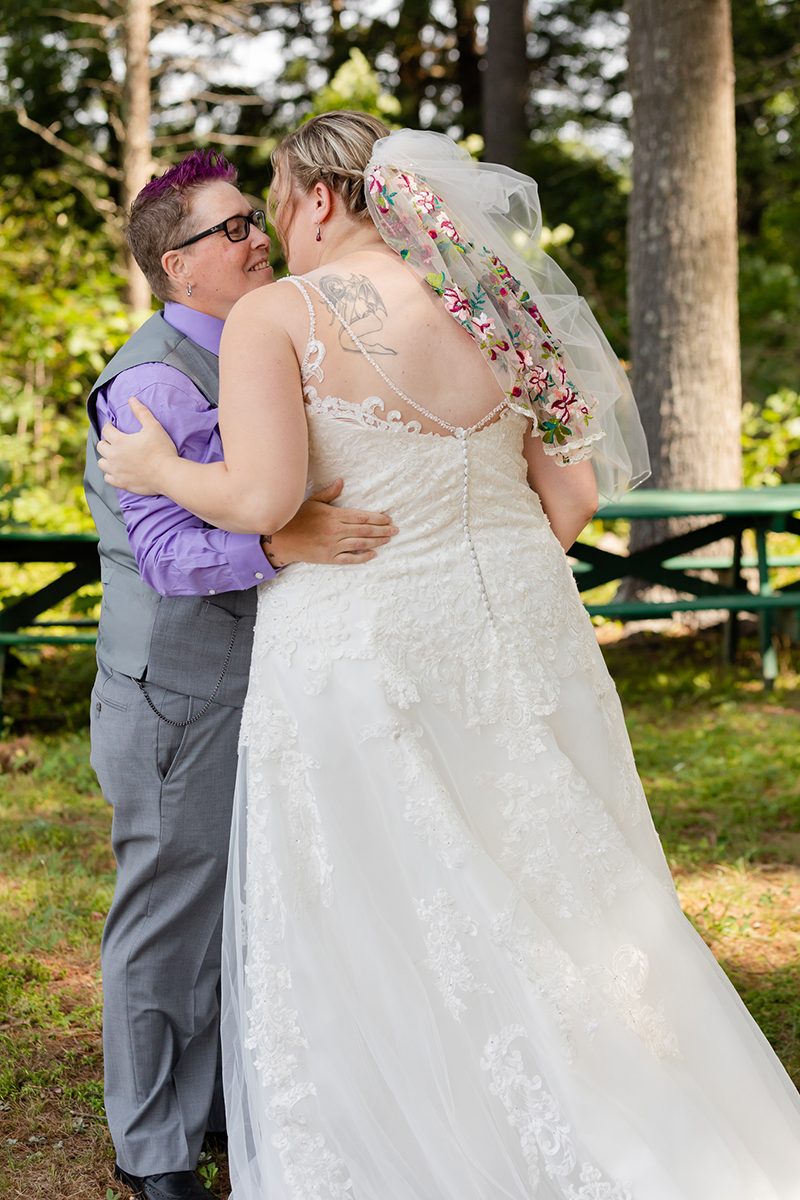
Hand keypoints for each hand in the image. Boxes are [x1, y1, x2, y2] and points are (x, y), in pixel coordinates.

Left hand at [97, 397, 177, 493]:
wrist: (167, 474)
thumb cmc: (161, 449)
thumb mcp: (153, 427)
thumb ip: (141, 412)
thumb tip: (131, 398)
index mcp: (119, 441)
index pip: (106, 430)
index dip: (109, 426)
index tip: (113, 425)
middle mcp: (113, 456)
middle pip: (100, 446)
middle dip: (106, 441)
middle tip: (114, 441)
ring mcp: (116, 471)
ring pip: (101, 463)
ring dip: (105, 458)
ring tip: (114, 456)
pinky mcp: (121, 483)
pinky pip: (108, 478)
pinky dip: (110, 473)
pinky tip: (117, 470)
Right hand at [266, 479, 397, 565]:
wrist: (282, 539)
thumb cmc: (297, 518)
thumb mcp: (313, 502)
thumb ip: (329, 494)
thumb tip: (341, 481)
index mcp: (333, 515)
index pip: (361, 516)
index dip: (377, 518)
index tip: (388, 519)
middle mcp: (335, 531)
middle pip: (364, 530)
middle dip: (382, 530)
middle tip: (396, 530)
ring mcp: (332, 546)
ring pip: (360, 544)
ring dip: (376, 542)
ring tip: (388, 539)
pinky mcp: (328, 558)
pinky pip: (349, 559)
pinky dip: (362, 557)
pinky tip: (373, 554)